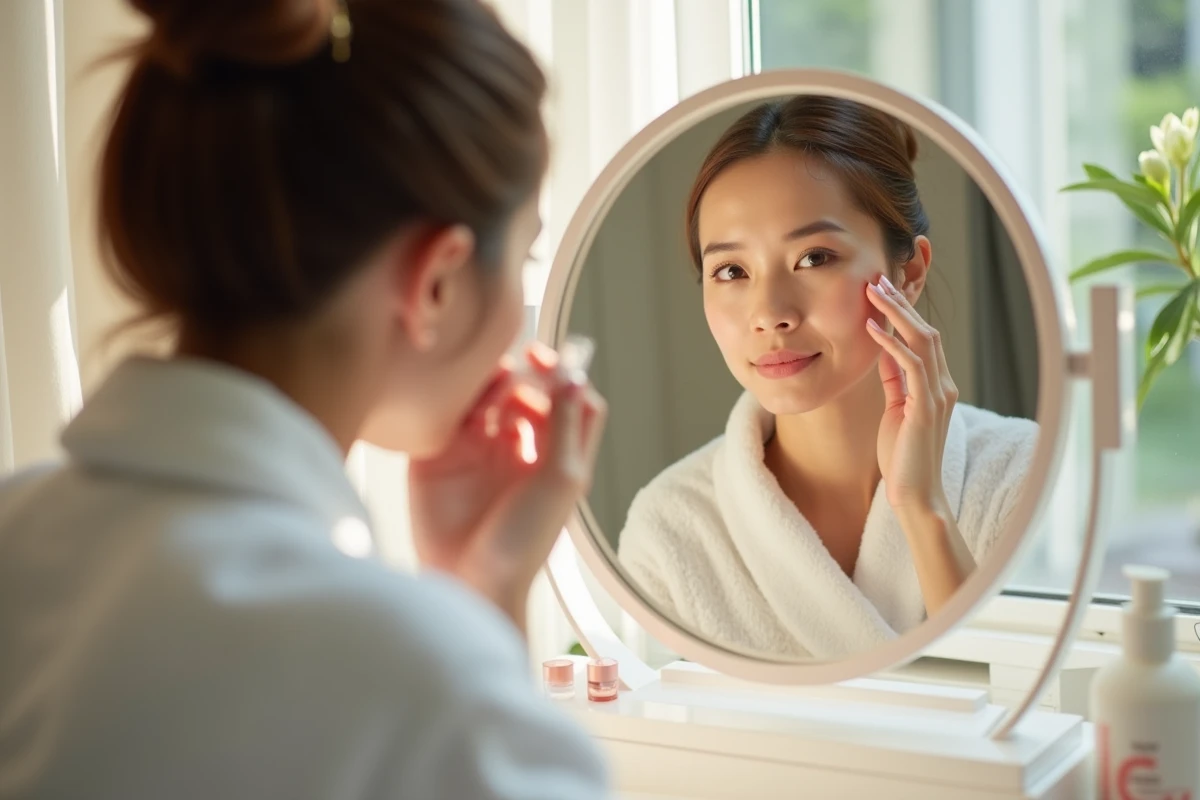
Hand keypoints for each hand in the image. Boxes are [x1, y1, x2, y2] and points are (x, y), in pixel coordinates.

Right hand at [407, 342, 605, 630]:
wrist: (470, 579)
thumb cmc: (525, 540)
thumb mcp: (560, 479)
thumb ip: (567, 426)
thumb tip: (575, 377)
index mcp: (552, 457)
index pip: (567, 403)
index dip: (563, 376)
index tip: (546, 360)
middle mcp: (515, 450)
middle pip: (525, 393)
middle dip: (524, 378)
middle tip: (515, 374)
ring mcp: (476, 451)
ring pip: (485, 397)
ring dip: (489, 384)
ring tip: (490, 388)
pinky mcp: (439, 456)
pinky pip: (446, 414)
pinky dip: (452, 397)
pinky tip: (457, 395)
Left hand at [864, 274, 957, 515]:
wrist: (914, 494)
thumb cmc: (902, 456)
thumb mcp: (896, 409)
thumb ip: (895, 380)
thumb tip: (885, 351)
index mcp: (937, 386)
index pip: (924, 338)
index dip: (904, 313)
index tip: (882, 291)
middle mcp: (943, 386)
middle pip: (927, 332)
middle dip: (902, 303)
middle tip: (877, 279)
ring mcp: (938, 396)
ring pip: (923, 341)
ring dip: (896, 314)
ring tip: (872, 293)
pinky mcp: (925, 409)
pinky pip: (911, 365)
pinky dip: (892, 343)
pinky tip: (872, 328)